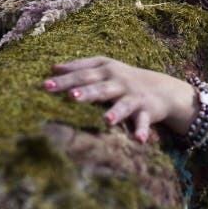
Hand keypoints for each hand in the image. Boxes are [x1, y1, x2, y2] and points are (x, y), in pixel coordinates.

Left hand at [43, 56, 192, 142]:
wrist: (162, 88)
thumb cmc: (124, 78)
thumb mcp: (104, 68)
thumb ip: (79, 67)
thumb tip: (53, 68)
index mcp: (106, 68)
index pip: (82, 72)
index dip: (65, 78)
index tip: (45, 86)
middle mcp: (118, 80)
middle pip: (99, 86)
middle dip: (86, 91)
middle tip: (70, 96)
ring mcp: (132, 96)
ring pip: (122, 104)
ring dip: (115, 112)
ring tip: (107, 120)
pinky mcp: (146, 110)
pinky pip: (143, 122)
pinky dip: (142, 130)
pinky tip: (139, 140)